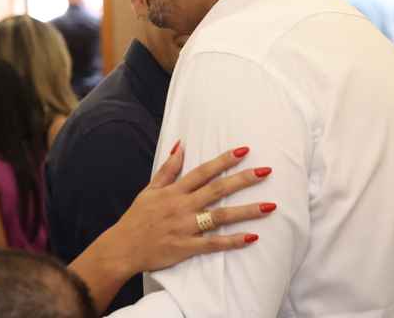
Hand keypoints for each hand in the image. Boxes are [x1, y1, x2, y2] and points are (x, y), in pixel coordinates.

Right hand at [100, 144, 274, 277]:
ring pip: (220, 216)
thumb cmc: (137, 218)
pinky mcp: (186, 247)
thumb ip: (167, 170)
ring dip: (246, 211)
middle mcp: (181, 206)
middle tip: (266, 171)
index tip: (243, 151)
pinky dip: (232, 241)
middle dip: (242, 180)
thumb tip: (181, 147)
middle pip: (216, 190)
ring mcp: (185, 227)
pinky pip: (213, 244)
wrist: (123, 247)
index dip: (223, 160)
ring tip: (269, 206)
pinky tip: (251, 237)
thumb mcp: (149, 190)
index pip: (202, 172)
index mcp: (173, 191)